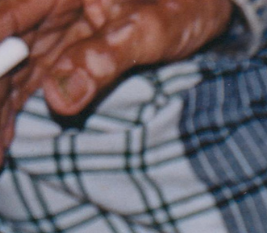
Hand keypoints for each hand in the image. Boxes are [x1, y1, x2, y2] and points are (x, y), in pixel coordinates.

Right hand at [0, 0, 231, 159]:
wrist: (205, 7)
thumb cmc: (184, 6)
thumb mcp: (151, 30)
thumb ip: (105, 59)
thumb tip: (60, 100)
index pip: (4, 21)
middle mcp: (47, 11)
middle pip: (5, 55)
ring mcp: (54, 34)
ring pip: (14, 75)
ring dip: (2, 113)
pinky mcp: (67, 56)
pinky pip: (32, 84)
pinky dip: (17, 112)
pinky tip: (6, 143)